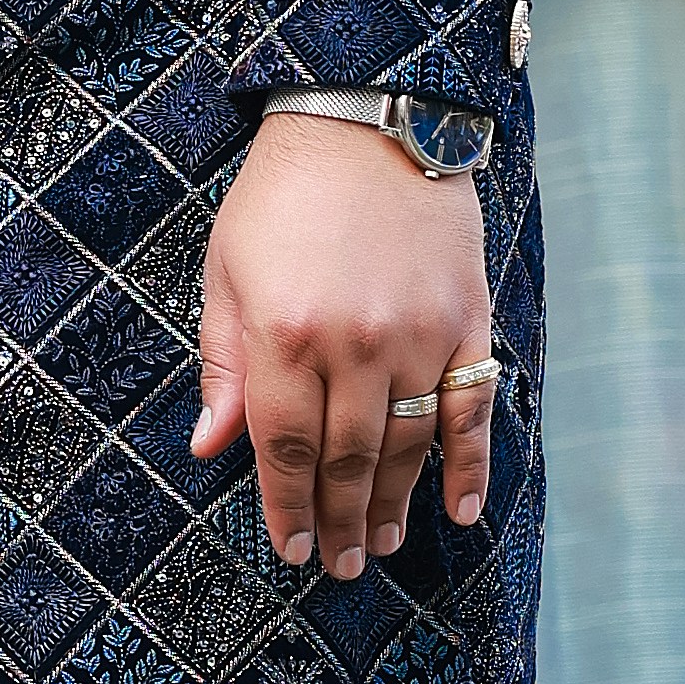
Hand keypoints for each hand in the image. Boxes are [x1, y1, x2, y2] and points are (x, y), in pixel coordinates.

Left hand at [191, 113, 496, 577]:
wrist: (368, 119)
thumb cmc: (281, 196)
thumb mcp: (227, 271)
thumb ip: (225, 364)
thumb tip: (212, 446)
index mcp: (284, 332)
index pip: (283, 446)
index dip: (286, 505)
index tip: (291, 547)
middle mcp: (353, 343)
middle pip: (348, 459)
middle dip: (342, 520)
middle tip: (341, 564)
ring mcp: (417, 334)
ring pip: (409, 445)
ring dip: (396, 505)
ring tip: (383, 544)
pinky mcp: (467, 320)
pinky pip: (472, 409)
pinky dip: (470, 465)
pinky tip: (459, 511)